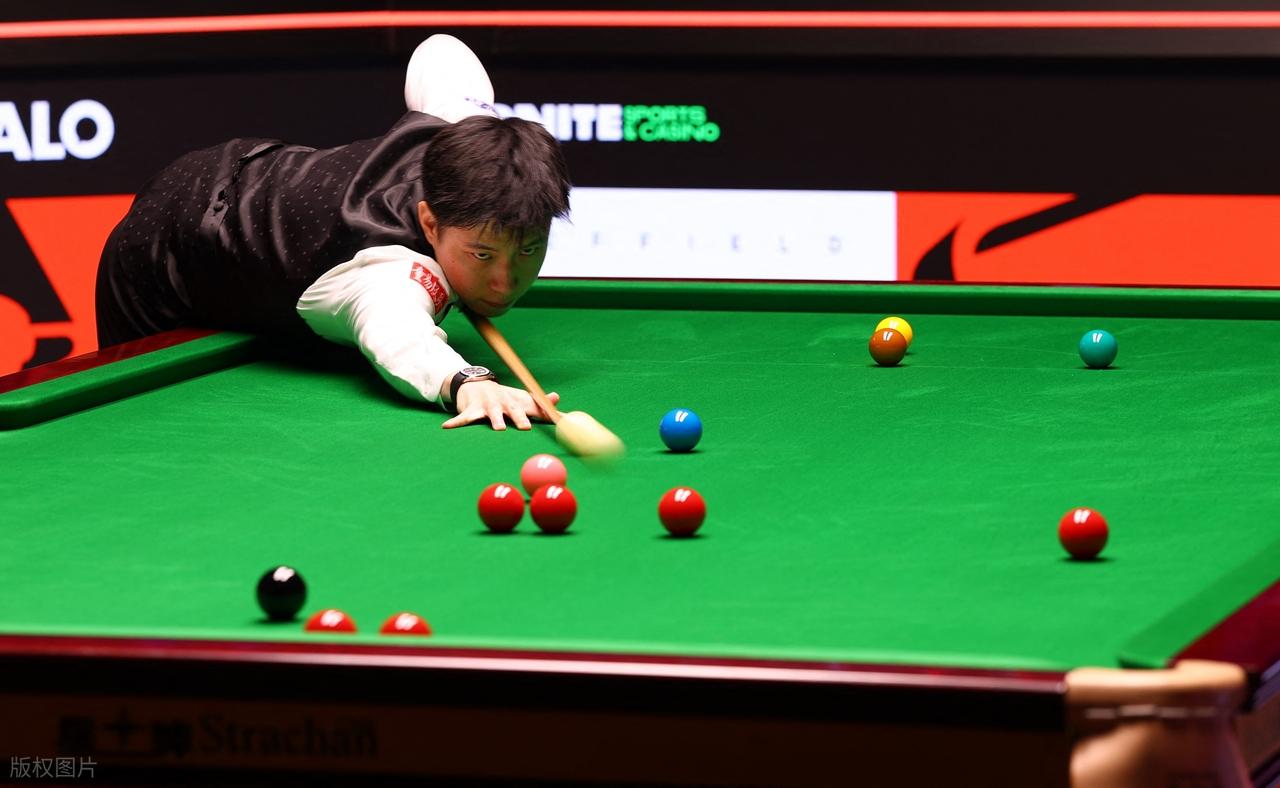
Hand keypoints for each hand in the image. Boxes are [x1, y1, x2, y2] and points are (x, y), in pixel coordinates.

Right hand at [442, 380, 559, 430]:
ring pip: (490, 414)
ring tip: (498, 427)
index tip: (554, 419)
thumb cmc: (503, 397)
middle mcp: (503, 403)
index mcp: (517, 403)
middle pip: (513, 410)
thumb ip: (540, 404)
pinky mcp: (470, 410)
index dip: (543, 413)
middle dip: (520, 417)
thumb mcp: (522, 399)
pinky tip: (447, 427)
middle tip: (526, 426)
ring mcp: (486, 406)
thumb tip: (558, 399)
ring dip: (494, 420)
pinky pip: (463, 418)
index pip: (533, 408)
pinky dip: (456, 423)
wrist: (475, 384)